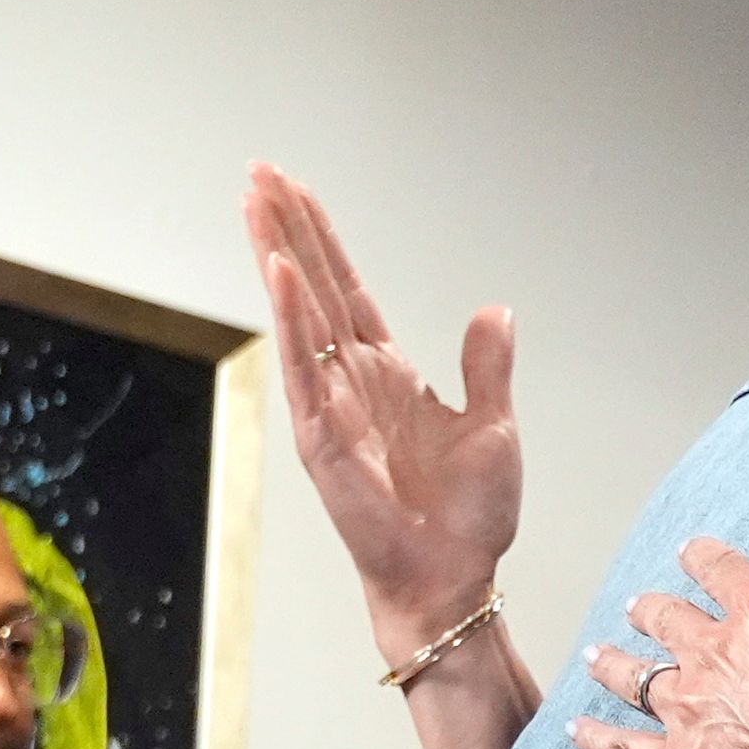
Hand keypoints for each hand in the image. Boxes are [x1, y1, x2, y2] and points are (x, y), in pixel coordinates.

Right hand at [244, 164, 519, 664]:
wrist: (453, 578)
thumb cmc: (470, 519)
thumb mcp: (494, 428)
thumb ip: (486, 367)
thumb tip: (494, 310)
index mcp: (388, 374)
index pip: (346, 290)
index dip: (322, 240)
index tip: (294, 190)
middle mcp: (351, 382)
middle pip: (311, 287)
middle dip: (285, 229)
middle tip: (257, 171)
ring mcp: (331, 407)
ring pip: (297, 315)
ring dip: (276, 257)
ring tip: (253, 201)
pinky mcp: (323, 439)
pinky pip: (304, 368)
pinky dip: (292, 320)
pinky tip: (278, 273)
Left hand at [570, 464, 748, 748]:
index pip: (719, 568)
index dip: (704, 557)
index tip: (692, 551)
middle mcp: (715, 653)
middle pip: (669, 620)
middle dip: (652, 609)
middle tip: (639, 605)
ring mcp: (694, 709)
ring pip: (638, 677)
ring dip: (617, 663)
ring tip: (599, 654)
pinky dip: (598, 739)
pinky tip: (577, 730)